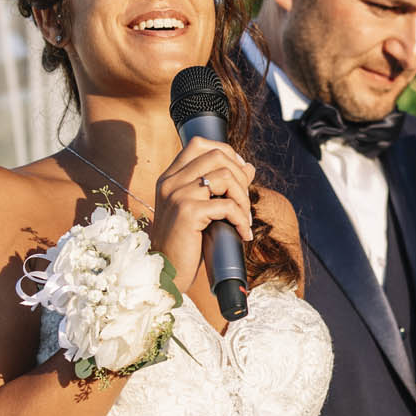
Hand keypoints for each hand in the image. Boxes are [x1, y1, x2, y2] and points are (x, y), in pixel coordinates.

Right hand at [150, 137, 255, 288]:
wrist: (165, 272)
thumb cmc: (184, 242)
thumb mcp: (200, 208)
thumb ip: (219, 186)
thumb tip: (249, 167)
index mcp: (169, 177)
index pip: (198, 143)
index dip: (226, 151)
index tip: (241, 171)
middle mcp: (170, 181)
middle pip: (217, 155)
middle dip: (240, 176)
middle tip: (245, 201)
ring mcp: (177, 195)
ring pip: (225, 176)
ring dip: (243, 198)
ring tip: (244, 220)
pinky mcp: (187, 212)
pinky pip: (227, 205)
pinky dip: (241, 219)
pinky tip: (243, 233)